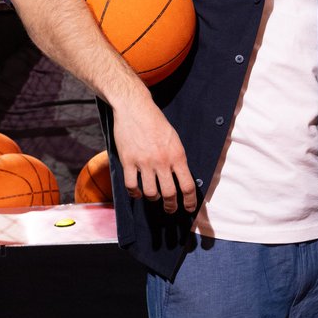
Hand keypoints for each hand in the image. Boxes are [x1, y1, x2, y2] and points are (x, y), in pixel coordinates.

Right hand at [112, 93, 197, 214]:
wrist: (135, 109)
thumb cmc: (156, 123)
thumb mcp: (174, 140)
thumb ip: (177, 159)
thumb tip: (180, 179)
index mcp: (177, 155)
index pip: (187, 186)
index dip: (189, 201)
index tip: (188, 208)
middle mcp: (162, 161)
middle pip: (169, 194)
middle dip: (171, 206)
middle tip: (170, 209)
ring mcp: (144, 162)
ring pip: (150, 193)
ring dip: (153, 199)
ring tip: (154, 197)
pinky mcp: (128, 161)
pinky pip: (131, 186)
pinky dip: (135, 193)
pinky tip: (138, 192)